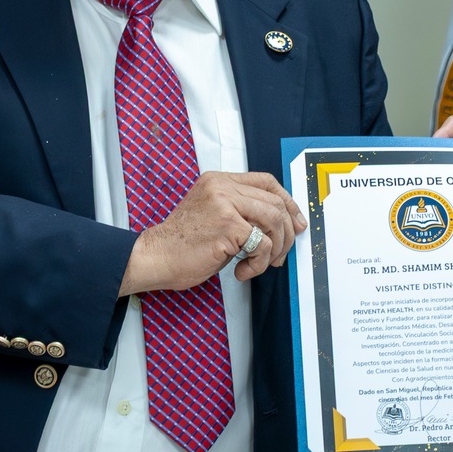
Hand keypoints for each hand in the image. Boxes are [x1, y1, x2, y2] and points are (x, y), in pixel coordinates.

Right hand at [121, 171, 305, 294]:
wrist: (155, 257)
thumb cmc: (182, 243)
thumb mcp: (212, 214)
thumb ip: (239, 210)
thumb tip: (278, 223)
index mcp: (219, 180)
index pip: (266, 181)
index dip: (287, 201)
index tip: (296, 221)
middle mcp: (222, 187)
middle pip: (275, 202)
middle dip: (286, 232)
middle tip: (281, 254)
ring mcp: (225, 204)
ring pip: (274, 220)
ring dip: (276, 248)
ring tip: (263, 264)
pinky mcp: (228, 226)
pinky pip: (262, 244)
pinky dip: (259, 263)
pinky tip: (242, 271)